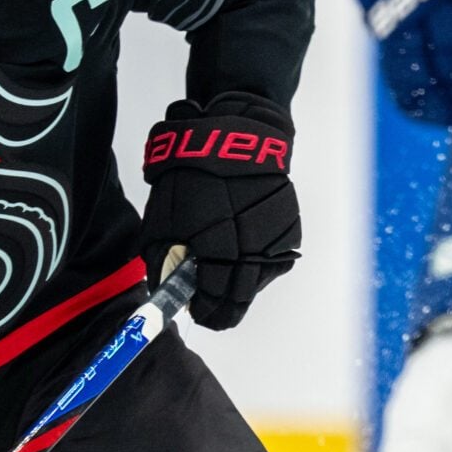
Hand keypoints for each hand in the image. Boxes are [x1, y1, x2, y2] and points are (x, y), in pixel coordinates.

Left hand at [138, 93, 300, 329]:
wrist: (236, 138)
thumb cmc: (190, 177)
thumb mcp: (161, 219)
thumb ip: (161, 261)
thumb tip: (165, 290)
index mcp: (219, 254)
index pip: (215, 304)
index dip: (204, 313)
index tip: (197, 313)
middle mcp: (252, 255)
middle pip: (240, 302)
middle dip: (222, 308)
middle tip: (209, 307)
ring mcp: (275, 245)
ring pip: (257, 283)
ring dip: (240, 285)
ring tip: (223, 273)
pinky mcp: (290, 232)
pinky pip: (272, 261)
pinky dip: (256, 262)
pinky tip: (242, 249)